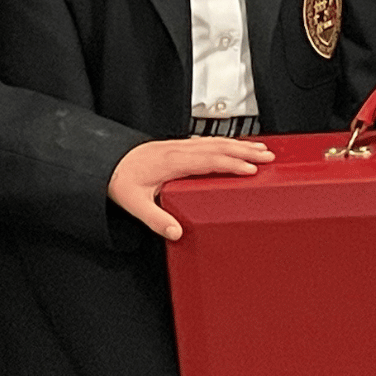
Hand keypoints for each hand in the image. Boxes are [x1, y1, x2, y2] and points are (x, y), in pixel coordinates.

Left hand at [109, 137, 273, 240]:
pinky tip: (235, 146)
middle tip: (268, 156)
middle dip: (245, 151)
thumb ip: (155, 219)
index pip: (209, 160)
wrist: (107, 162)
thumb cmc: (121, 180)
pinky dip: (226, 143)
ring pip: (216, 142)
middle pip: (218, 147)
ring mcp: (179, 146)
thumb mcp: (134, 203)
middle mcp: (178, 150)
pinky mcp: (178, 147)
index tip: (251, 169)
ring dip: (240, 144)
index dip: (232, 164)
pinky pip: (208, 142)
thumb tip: (175, 233)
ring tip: (261, 149)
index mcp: (172, 162)